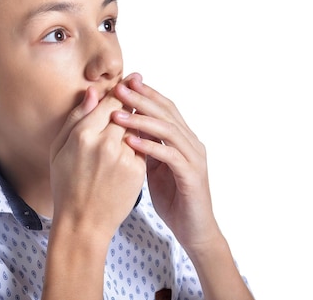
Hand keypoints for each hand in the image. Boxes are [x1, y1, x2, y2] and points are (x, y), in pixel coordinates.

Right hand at [49, 83, 145, 239]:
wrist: (83, 223)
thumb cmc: (66, 185)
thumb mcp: (58, 149)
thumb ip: (76, 117)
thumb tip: (93, 92)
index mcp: (83, 135)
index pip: (109, 101)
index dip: (121, 89)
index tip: (129, 81)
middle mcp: (105, 143)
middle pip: (127, 111)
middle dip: (132, 102)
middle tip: (138, 92)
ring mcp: (124, 157)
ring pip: (137, 128)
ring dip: (137, 122)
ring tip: (136, 120)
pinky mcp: (137, 171)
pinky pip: (142, 147)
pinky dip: (140, 144)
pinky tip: (133, 147)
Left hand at [111, 73, 218, 248]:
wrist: (194, 231)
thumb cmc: (174, 199)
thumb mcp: (154, 167)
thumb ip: (147, 147)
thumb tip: (128, 127)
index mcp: (183, 139)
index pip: (165, 108)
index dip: (146, 94)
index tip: (123, 82)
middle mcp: (192, 144)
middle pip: (167, 113)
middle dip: (142, 98)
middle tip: (119, 88)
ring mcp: (194, 159)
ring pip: (168, 130)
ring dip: (141, 120)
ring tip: (118, 113)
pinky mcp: (192, 176)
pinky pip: (169, 156)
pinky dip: (149, 146)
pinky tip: (130, 141)